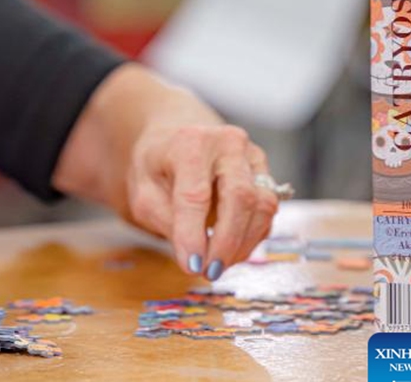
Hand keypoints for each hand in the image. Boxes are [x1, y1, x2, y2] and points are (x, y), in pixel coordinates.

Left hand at [125, 123, 278, 280]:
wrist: (176, 139)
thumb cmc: (157, 166)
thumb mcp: (143, 191)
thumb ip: (165, 220)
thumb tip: (193, 258)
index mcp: (190, 143)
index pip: (195, 194)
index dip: (194, 234)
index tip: (191, 266)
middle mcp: (228, 144)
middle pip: (240, 198)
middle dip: (226, 243)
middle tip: (209, 272)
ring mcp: (252, 157)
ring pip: (262, 207)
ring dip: (242, 244)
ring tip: (217, 265)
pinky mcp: (266, 173)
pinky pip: (267, 212)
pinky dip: (251, 238)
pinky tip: (230, 250)